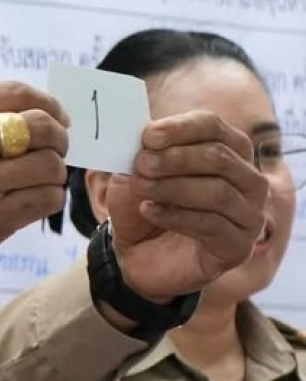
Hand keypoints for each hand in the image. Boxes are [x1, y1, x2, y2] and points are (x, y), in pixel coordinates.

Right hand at [0, 83, 69, 294]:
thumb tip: (29, 115)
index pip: (19, 93)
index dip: (49, 104)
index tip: (56, 117)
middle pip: (43, 127)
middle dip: (59, 137)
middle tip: (56, 148)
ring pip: (49, 166)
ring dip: (53, 172)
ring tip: (39, 178)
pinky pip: (44, 201)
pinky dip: (48, 198)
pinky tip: (33, 199)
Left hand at [104, 110, 267, 300]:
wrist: (137, 254)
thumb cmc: (142, 204)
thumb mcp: (132, 175)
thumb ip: (139, 155)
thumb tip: (140, 139)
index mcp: (226, 151)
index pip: (213, 127)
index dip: (181, 128)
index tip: (147, 137)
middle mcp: (247, 181)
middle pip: (220, 158)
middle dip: (175, 159)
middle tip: (141, 165)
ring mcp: (248, 216)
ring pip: (219, 192)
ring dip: (173, 187)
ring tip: (141, 187)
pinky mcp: (238, 247)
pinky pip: (212, 226)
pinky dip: (175, 215)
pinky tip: (149, 210)